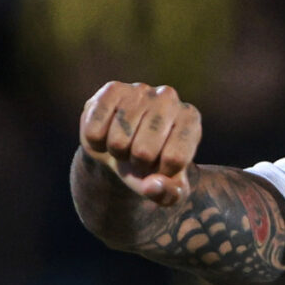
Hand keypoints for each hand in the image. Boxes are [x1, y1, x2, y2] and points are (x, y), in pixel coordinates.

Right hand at [79, 81, 200, 205]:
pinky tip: (107, 132)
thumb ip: (168, 194)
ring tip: (126, 144)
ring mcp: (140, 90)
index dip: (162, 173)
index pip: (175, 159)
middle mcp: (169, 98)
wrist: (123, 149)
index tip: (162, 166)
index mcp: (190, 120)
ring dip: (117, 152)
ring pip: (118, 142)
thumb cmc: (153, 168)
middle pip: (144, 151)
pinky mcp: (111, 90)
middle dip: (137, 163)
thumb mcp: (168, 188)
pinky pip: (94, 131)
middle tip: (140, 155)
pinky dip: (97, 142)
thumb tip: (152, 185)